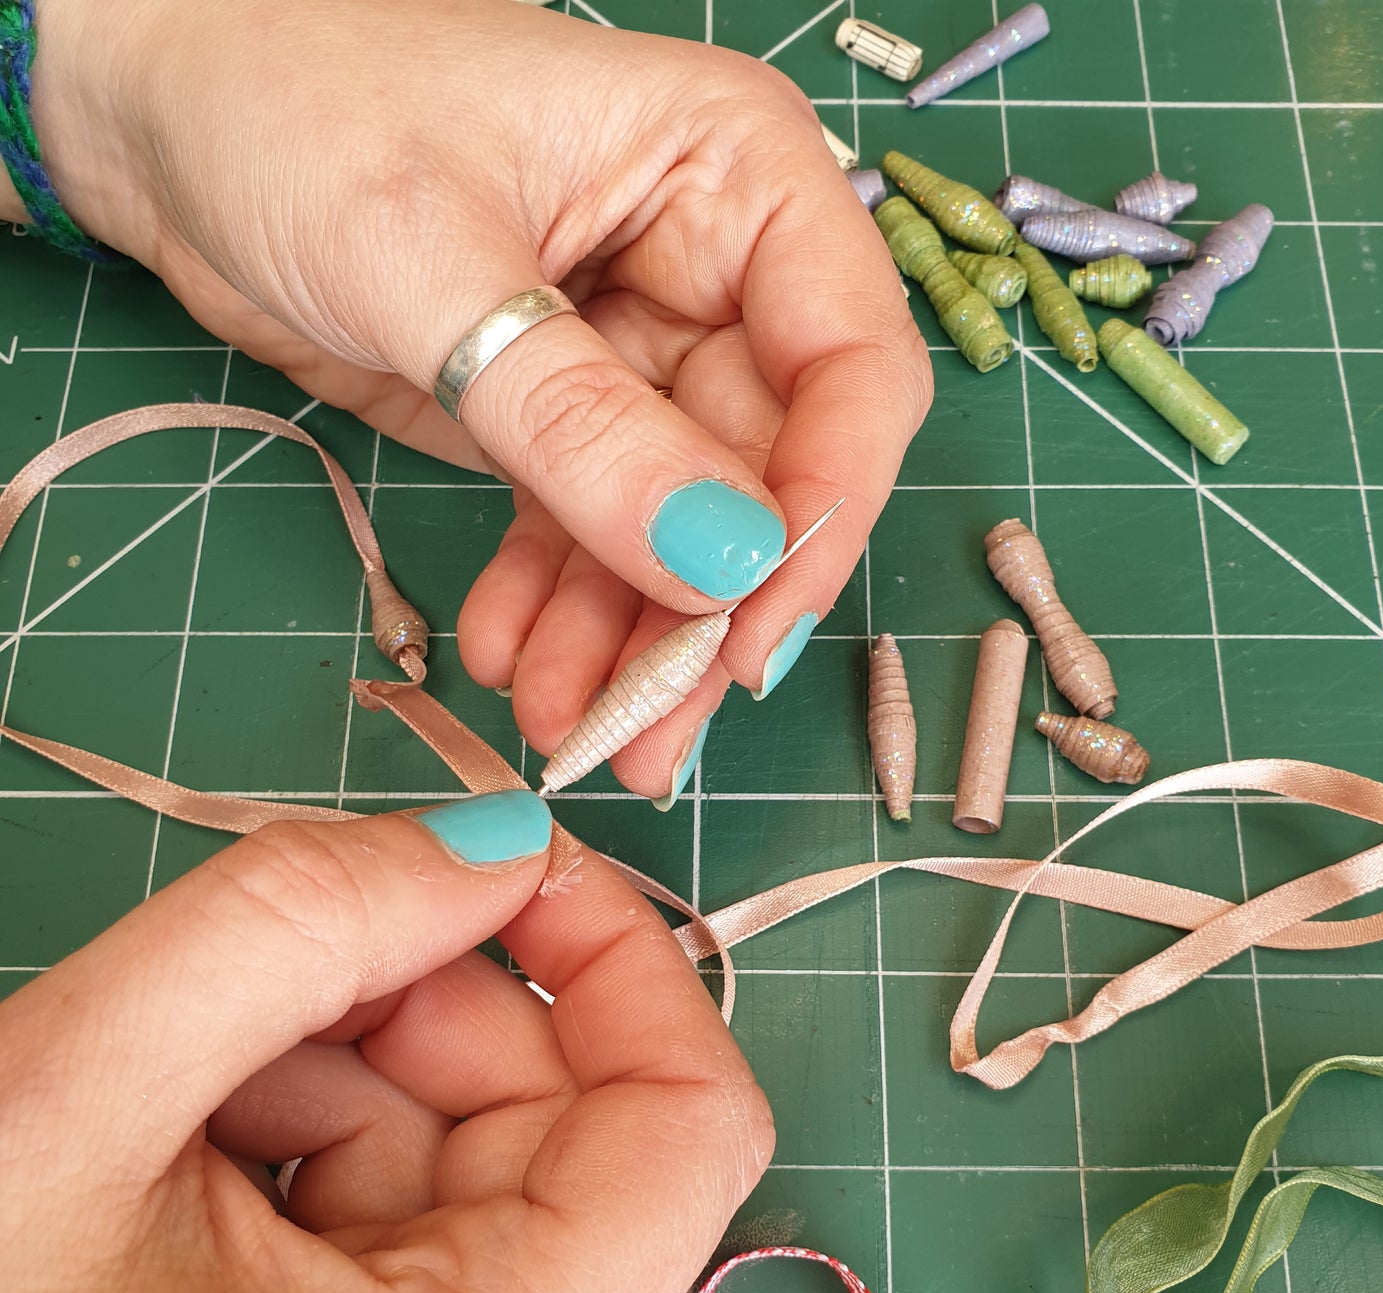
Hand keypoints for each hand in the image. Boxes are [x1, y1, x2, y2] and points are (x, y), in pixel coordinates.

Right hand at [0, 792, 771, 1292]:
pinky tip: (171, 1125)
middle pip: (566, 1121)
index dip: (626, 962)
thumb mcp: (76, 1097)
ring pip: (463, 1140)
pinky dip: (299, 1110)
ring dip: (341, 1046)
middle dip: (438, 992)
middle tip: (285, 939)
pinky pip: (382, 1188)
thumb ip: (300, 922)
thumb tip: (492, 835)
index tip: (518, 859)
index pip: (690, 1132)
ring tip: (173, 1062)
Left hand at [23, 0, 930, 800]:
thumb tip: (722, 564)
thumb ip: (582, 423)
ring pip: (678, 527)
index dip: (821, 510)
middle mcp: (714, 270)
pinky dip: (558, 604)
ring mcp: (640, 353)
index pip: (851, 367)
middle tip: (644, 733)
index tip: (751, 631)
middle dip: (702, 611)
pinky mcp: (563, 416)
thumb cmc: (296, 102)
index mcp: (736, 176)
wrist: (163, 100)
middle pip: (765, 476)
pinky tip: (512, 654)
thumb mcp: (436, 264)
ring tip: (562, 722)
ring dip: (625, 635)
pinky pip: (590, 531)